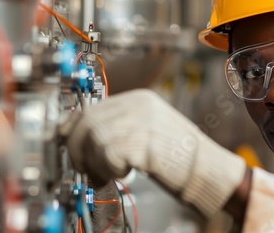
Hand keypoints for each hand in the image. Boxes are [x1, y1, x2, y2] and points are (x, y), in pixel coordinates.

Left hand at [59, 89, 246, 217]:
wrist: (206, 167)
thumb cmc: (178, 154)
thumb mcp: (147, 130)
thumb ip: (118, 128)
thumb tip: (82, 136)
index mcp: (139, 99)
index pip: (92, 107)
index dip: (73, 127)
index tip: (67, 143)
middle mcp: (139, 105)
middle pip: (88, 122)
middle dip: (79, 149)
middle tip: (87, 169)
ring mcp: (141, 121)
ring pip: (95, 140)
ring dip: (96, 163)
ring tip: (110, 173)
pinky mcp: (143, 141)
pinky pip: (108, 156)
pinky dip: (110, 170)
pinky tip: (125, 172)